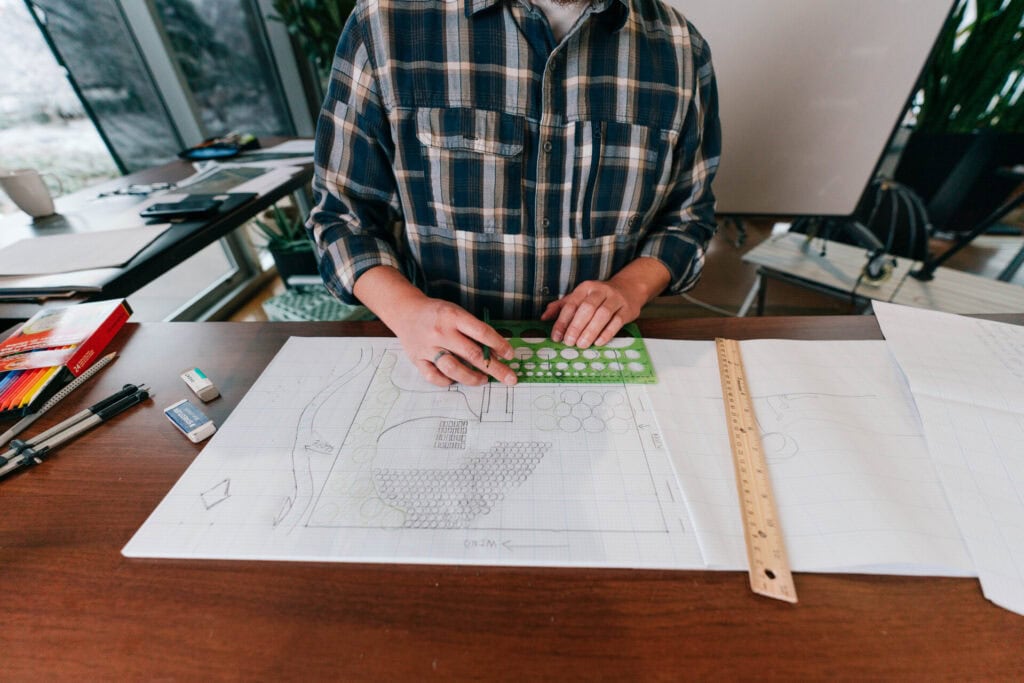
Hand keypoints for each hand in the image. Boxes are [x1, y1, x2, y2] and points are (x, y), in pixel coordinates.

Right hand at [389, 298, 517, 385]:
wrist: (405, 311)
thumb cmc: (437, 313)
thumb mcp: (457, 313)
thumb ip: (474, 331)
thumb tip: (496, 354)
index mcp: (453, 316)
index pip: (482, 332)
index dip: (499, 345)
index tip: (510, 355)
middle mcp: (441, 332)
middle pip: (472, 354)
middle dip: (495, 369)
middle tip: (510, 379)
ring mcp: (427, 347)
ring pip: (453, 368)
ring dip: (472, 378)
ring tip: (483, 380)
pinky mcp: (417, 359)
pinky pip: (434, 376)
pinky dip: (447, 381)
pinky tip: (456, 380)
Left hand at [540, 258, 670, 347]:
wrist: (628, 289)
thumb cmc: (598, 297)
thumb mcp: (579, 297)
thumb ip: (561, 306)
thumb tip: (543, 318)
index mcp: (585, 288)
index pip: (571, 304)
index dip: (562, 321)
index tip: (556, 337)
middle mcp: (600, 291)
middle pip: (587, 308)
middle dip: (576, 326)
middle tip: (569, 342)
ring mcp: (615, 299)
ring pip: (602, 315)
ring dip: (590, 331)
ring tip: (581, 345)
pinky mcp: (627, 309)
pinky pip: (617, 322)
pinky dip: (606, 333)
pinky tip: (598, 343)